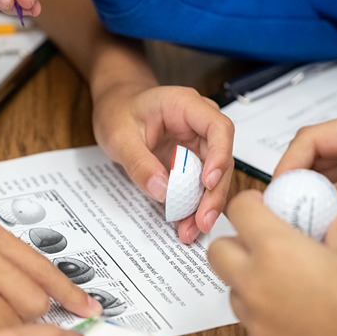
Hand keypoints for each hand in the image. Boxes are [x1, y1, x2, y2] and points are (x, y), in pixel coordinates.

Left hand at [93, 82, 234, 243]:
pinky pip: (199, 185)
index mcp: (185, 105)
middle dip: (214, 193)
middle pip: (221, 158)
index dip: (219, 154)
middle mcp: (199, 125)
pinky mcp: (192, 162)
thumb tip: (162, 191)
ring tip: (191, 230)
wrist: (115, 108)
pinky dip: (194, 205)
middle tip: (202, 220)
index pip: (218, 127)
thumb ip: (140, 163)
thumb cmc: (118, 112)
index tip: (208, 182)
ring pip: (214, 177)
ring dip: (205, 205)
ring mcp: (198, 144)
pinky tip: (187, 224)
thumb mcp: (119, 137)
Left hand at [207, 190, 336, 335]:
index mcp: (275, 249)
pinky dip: (267, 321)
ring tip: (289, 288)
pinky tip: (298, 323)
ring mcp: (254, 321)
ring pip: (234, 292)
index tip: (262, 207)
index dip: (250, 204)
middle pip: (218, 252)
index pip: (239, 210)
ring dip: (251, 285)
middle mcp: (254, 283)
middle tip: (265, 248)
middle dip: (235, 245)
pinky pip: (252, 328)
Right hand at [274, 112, 336, 255]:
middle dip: (296, 182)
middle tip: (284, 211)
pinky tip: (324, 227)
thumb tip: (313, 203)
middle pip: (314, 157)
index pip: (315, 137)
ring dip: (311, 198)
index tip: (279, 190)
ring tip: (301, 222)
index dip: (290, 161)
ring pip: (324, 179)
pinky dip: (328, 210)